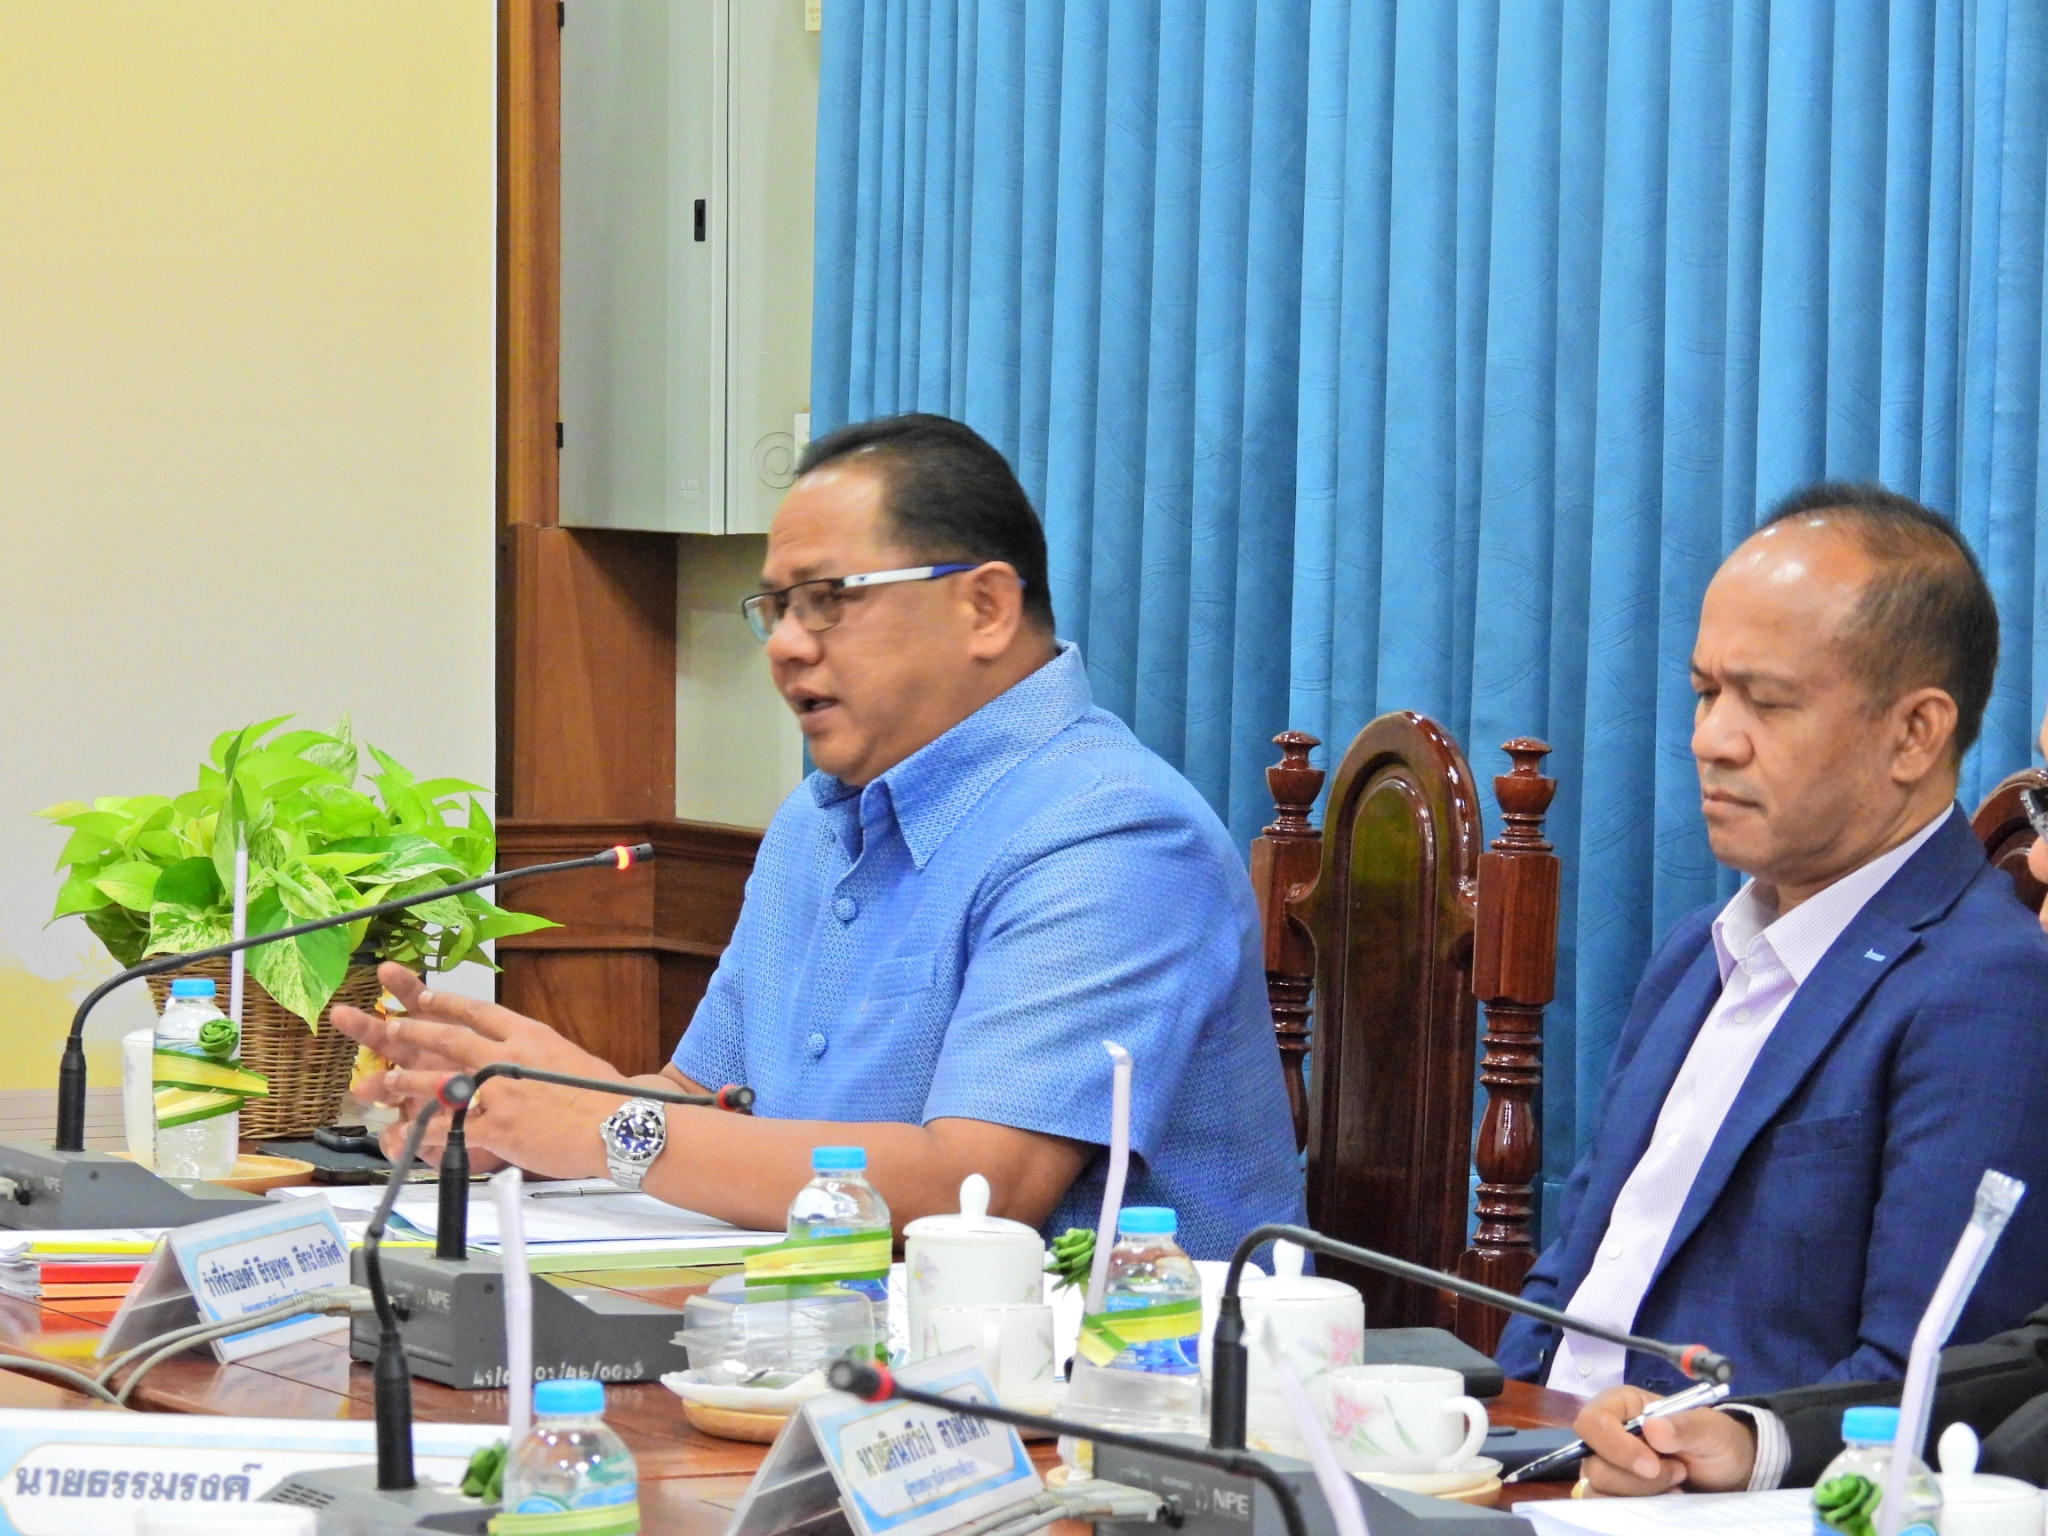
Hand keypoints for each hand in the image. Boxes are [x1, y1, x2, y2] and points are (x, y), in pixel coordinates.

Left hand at [329, 962, 625, 1176]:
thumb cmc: (607, 1097)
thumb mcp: (571, 1059)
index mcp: (530, 1036)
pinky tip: (408, 1133)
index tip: (424, 997)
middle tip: (390, 1026)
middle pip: (451, 1039)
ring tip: (385, 1079)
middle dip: (415, 1032)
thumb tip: (530, 1062)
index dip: (447, 1004)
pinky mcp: (498, 1127)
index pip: (479, 1012)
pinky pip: (452, 1128)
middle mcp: (510, 1057)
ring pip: (441, 1081)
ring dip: (408, 1080)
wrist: (621, 1124)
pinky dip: (426, 1131)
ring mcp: (500, 1092)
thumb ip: (542, 1057)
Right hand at [1575, 1387, 1755, 1496]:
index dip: (1614, 1445)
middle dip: (1636, 1478)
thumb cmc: (1716, 1441)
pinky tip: (1666, 1498)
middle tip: (1677, 1472)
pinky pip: (1607, 1506)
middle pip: (1593, 1462)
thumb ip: (1684, 1426)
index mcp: (1622, 1406)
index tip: (1651, 1465)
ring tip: (1675, 1483)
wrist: (1730, 1474)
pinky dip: (1637, 1508)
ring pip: (1599, 1488)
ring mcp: (1611, 1466)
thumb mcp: (1710, 1429)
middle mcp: (1608, 1436)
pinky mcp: (1618, 1493)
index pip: (1592, 1421)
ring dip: (1640, 1493)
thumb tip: (1651, 1428)